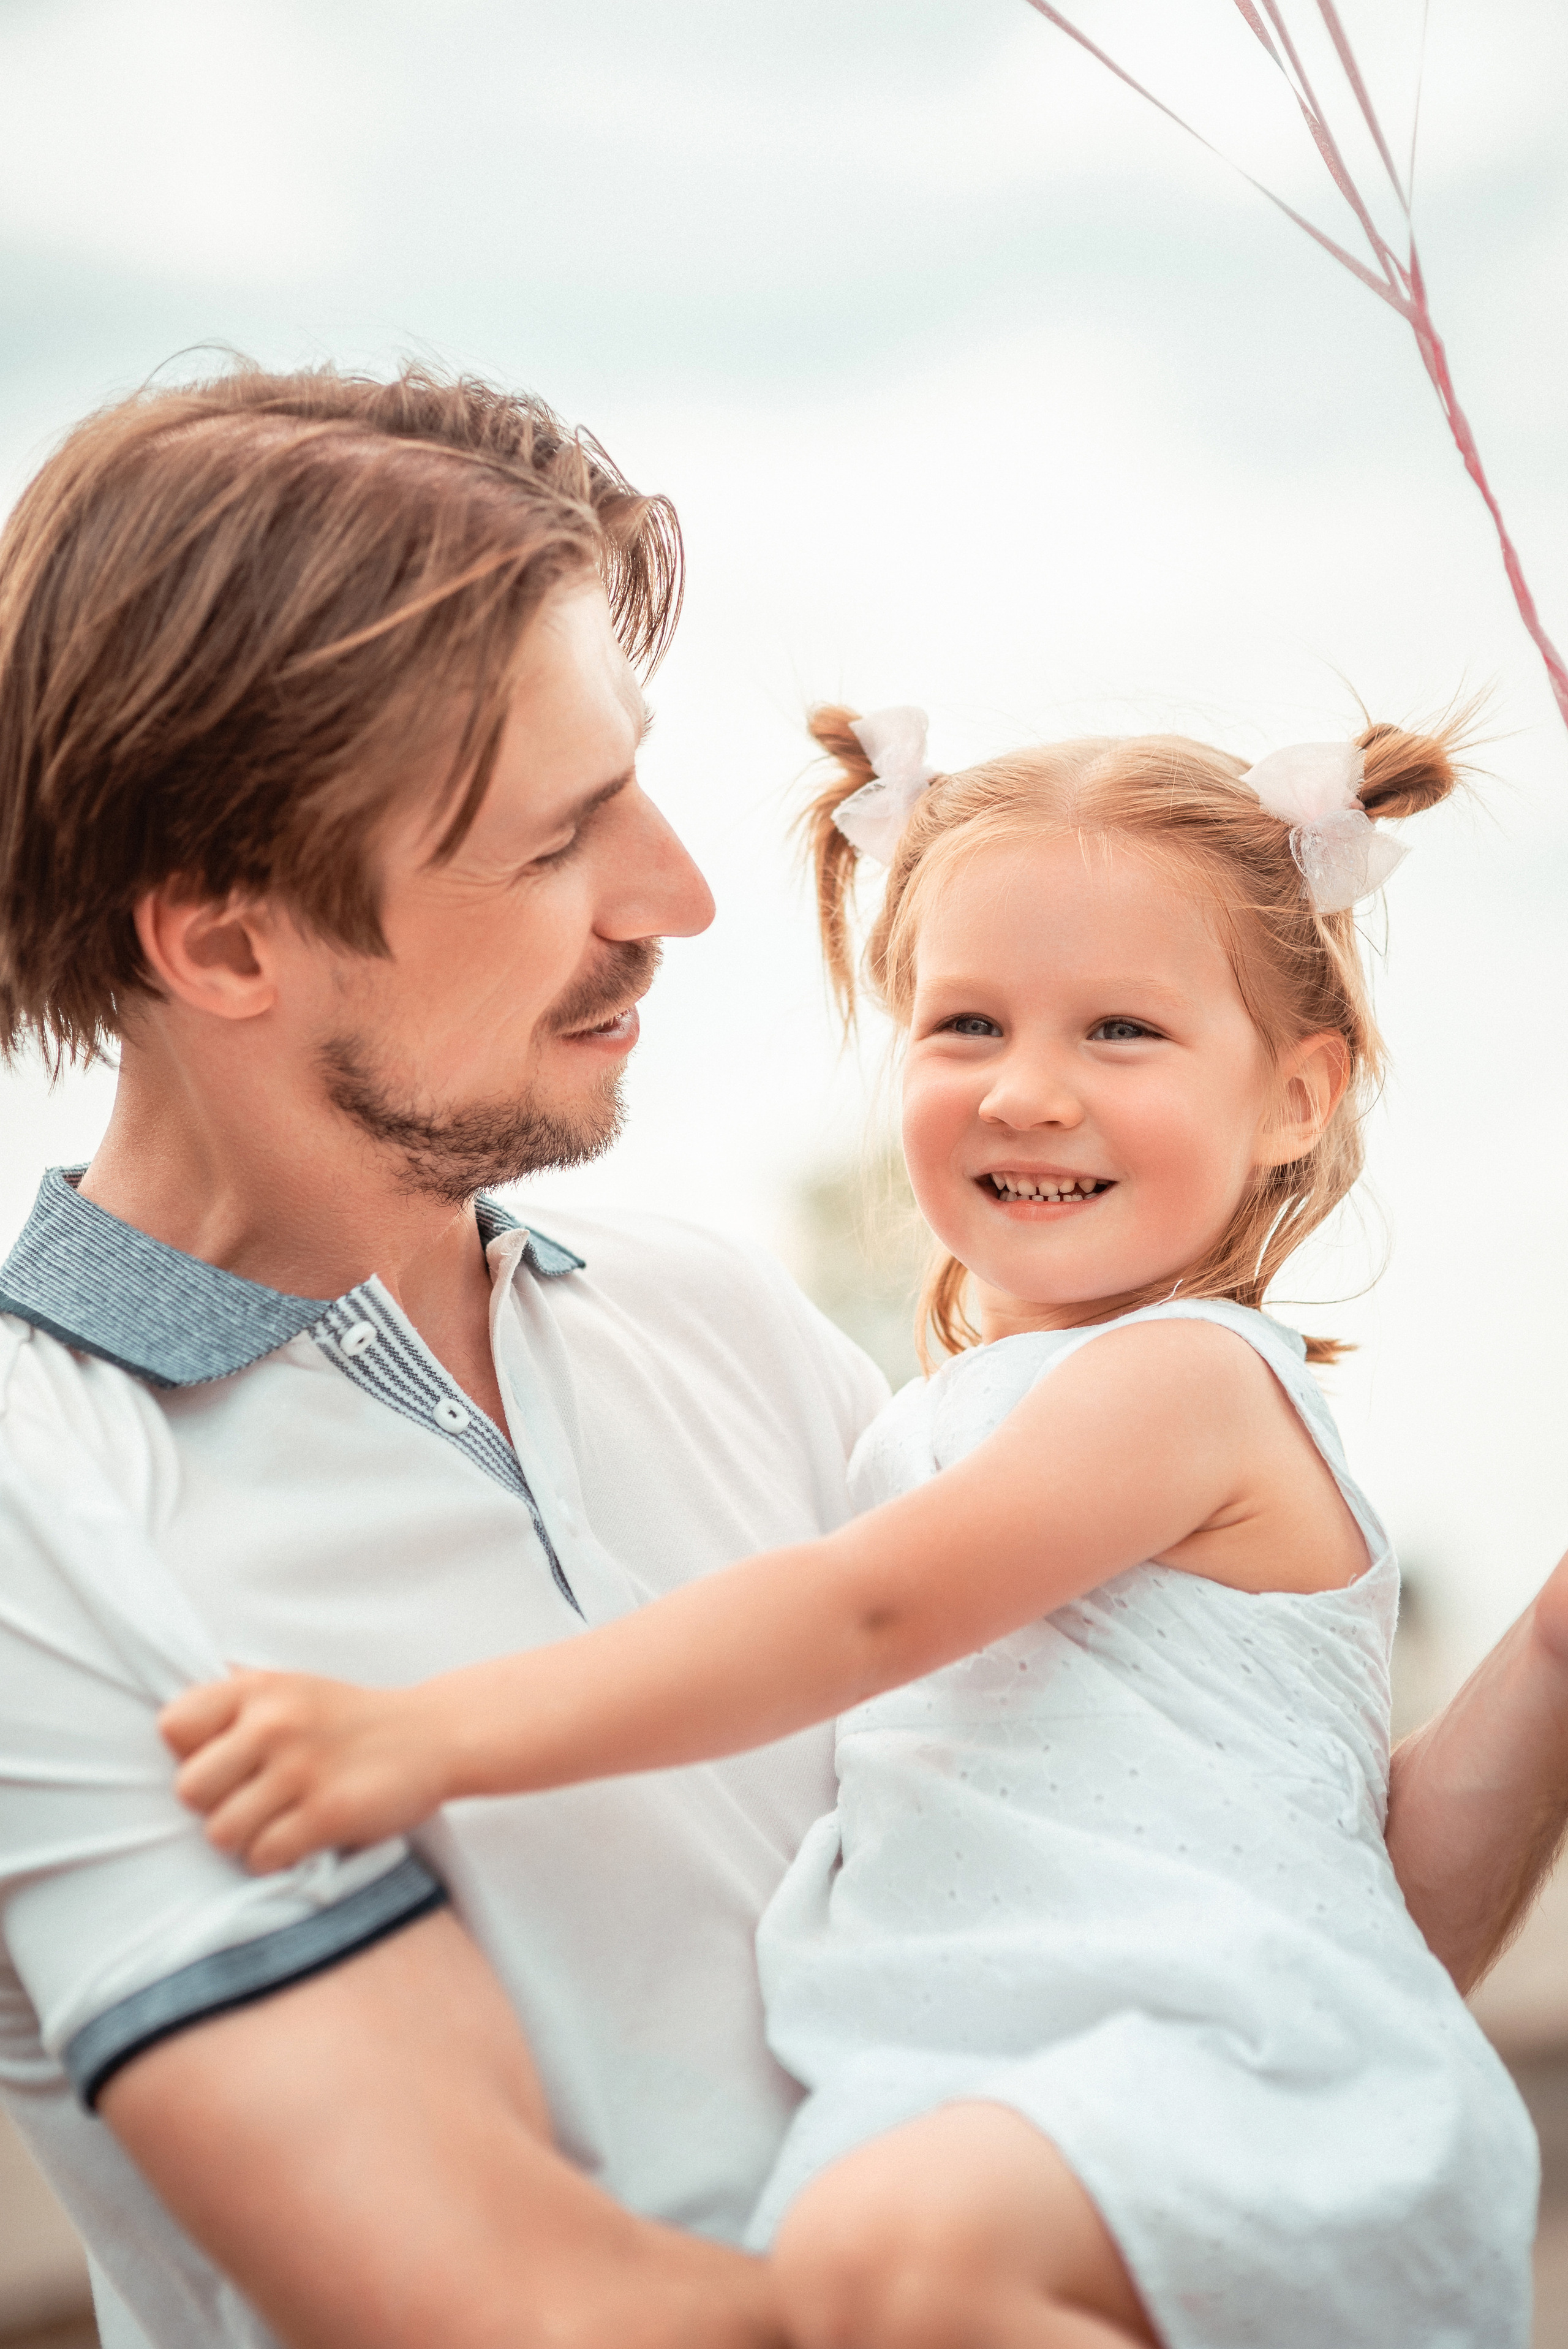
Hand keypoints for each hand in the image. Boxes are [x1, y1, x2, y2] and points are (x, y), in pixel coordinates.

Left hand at [159, 1670, 451, 1871]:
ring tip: (278, 1820)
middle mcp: (275, 1723)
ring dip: (246, 1837)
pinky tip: (301, 1836)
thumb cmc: (345, 1719)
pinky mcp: (328, 1814)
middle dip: (216, 1804)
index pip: (172, 1727)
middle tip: (253, 1798)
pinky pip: (262, 1857)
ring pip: (221, 1833)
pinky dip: (276, 1857)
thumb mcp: (288, 1688)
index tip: (226, 1759)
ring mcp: (302, 1769)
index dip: (191, 1754)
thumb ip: (231, 1702)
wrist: (432, 1735)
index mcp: (258, 1689)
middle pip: (189, 1791)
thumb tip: (167, 1731)